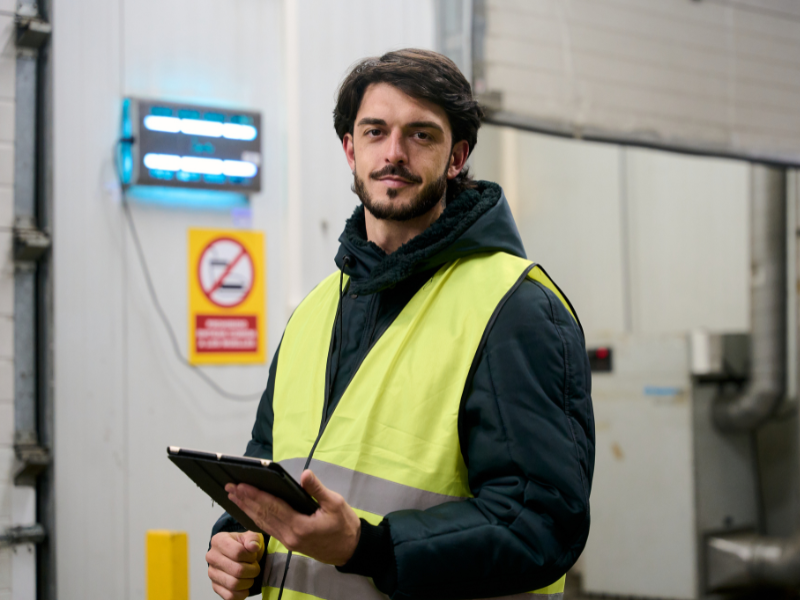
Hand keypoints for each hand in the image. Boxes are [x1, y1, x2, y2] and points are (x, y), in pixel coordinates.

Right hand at [206, 531, 264, 599]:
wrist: (240, 554)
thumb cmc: (245, 545)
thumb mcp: (252, 536)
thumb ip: (253, 539)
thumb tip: (253, 546)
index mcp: (219, 540)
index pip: (238, 552)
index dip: (251, 556)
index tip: (253, 556)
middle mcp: (212, 557)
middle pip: (237, 570)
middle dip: (252, 570)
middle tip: (255, 567)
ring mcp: (212, 573)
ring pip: (234, 584)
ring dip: (248, 582)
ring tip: (250, 575)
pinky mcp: (215, 586)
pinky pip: (229, 596)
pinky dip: (242, 593)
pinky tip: (245, 586)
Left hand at [226, 469, 360, 565]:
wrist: (350, 550)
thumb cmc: (344, 525)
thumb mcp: (336, 504)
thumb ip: (317, 489)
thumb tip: (304, 474)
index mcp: (300, 526)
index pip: (273, 507)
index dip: (256, 495)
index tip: (242, 485)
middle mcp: (290, 536)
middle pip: (263, 515)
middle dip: (245, 500)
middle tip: (230, 487)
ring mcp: (288, 541)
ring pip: (263, 523)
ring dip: (247, 509)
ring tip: (234, 497)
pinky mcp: (289, 543)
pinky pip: (268, 528)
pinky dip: (256, 518)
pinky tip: (249, 511)